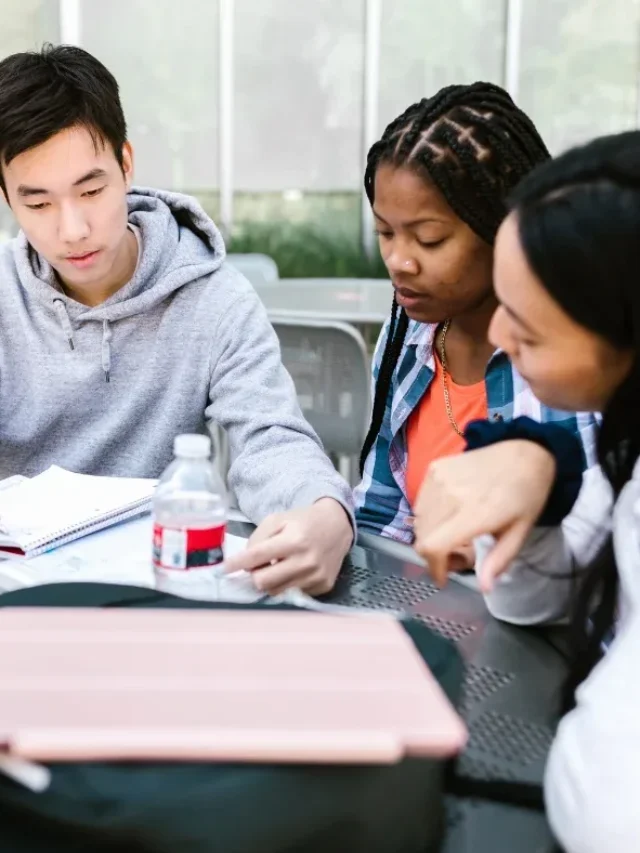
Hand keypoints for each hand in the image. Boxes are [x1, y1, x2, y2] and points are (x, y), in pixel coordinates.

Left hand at [225, 498, 352, 595]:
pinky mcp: (323, 586)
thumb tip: (246, 564)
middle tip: (257, 566)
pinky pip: (293, 594)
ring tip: (276, 567)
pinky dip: (287, 585)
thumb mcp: (278, 519)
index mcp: (294, 540)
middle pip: (264, 582)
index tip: (223, 569)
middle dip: (255, 575)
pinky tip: (293, 571)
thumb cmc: (303, 522)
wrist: (337, 526)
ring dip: (270, 581)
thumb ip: (258, 539)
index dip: (237, 564)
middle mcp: (306, 561)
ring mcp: (316, 576)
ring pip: (276, 592)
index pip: (257, 556)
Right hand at [413, 441, 555, 591]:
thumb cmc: (526, 496)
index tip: (444, 577)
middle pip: (422, 537)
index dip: (433, 567)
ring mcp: (439, 478)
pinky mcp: (434, 468)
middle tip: (454, 555)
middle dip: (434, 555)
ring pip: (418, 520)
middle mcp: (451, 494)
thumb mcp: (520, 532)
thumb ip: (499, 561)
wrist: (523, 452)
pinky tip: (449, 513)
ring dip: (430, 535)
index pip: (433, 546)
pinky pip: (420, 502)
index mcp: (475, 513)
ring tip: (452, 534)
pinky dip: (429, 515)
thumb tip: (484, 588)